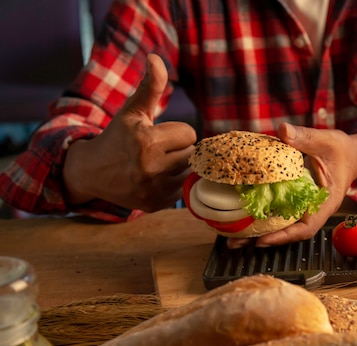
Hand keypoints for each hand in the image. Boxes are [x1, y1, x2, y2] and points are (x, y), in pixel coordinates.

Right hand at [63, 54, 196, 211]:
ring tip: (159, 163)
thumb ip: (150, 86)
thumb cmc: (117, 137)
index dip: (177, 132)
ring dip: (180, 166)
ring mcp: (154, 189)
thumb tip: (155, 58)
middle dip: (180, 149)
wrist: (92, 172)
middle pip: (193, 153)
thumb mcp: (133, 111)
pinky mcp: (157, 204)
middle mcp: (151, 168)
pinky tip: (157, 178)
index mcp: (147, 141)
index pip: (190, 134)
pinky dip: (175, 183)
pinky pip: (183, 189)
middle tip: (159, 149)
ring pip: (191, 172)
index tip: (159, 134)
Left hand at [228, 123, 355, 247]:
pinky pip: (280, 212)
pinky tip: (243, 216)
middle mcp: (315, 210)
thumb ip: (305, 137)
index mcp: (326, 202)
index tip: (263, 239)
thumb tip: (283, 130)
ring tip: (234, 237)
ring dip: (259, 231)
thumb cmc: (342, 151)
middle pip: (289, 232)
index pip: (307, 227)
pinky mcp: (297, 202)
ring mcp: (306, 208)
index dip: (284, 236)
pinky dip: (263, 216)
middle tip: (237, 242)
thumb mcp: (326, 141)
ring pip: (283, 225)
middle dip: (264, 239)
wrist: (351, 156)